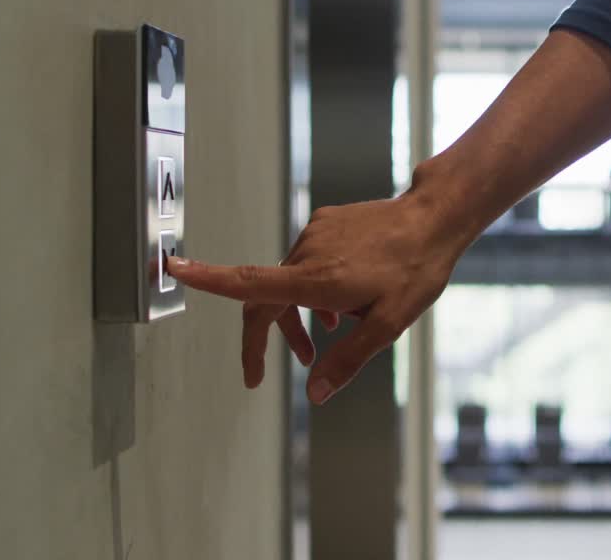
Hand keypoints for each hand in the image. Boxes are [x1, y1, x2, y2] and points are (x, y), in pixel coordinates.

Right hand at [166, 190, 465, 404]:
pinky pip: (308, 261)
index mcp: (317, 279)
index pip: (249, 282)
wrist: (436, 217)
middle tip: (260, 374)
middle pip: (265, 298)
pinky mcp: (327, 222)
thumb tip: (314, 394)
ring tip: (325, 338)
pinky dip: (314, 288)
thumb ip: (348, 359)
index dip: (208, 280)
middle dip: (263, 338)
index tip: (174, 269)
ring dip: (298, 313)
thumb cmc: (417, 269)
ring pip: (290, 281)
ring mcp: (317, 234)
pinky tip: (342, 306)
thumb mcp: (389, 325)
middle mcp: (309, 252)